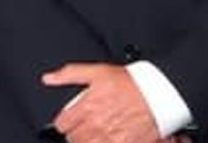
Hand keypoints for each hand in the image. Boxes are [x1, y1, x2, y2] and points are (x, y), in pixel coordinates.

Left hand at [43, 63, 159, 142]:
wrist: (158, 95)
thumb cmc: (131, 82)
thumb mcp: (98, 71)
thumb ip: (70, 74)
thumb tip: (48, 78)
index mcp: (87, 106)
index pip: (62, 124)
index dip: (65, 121)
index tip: (70, 120)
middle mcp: (96, 125)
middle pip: (72, 139)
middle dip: (77, 132)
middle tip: (87, 125)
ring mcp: (109, 138)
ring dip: (89, 141)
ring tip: (97, 133)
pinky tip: (109, 137)